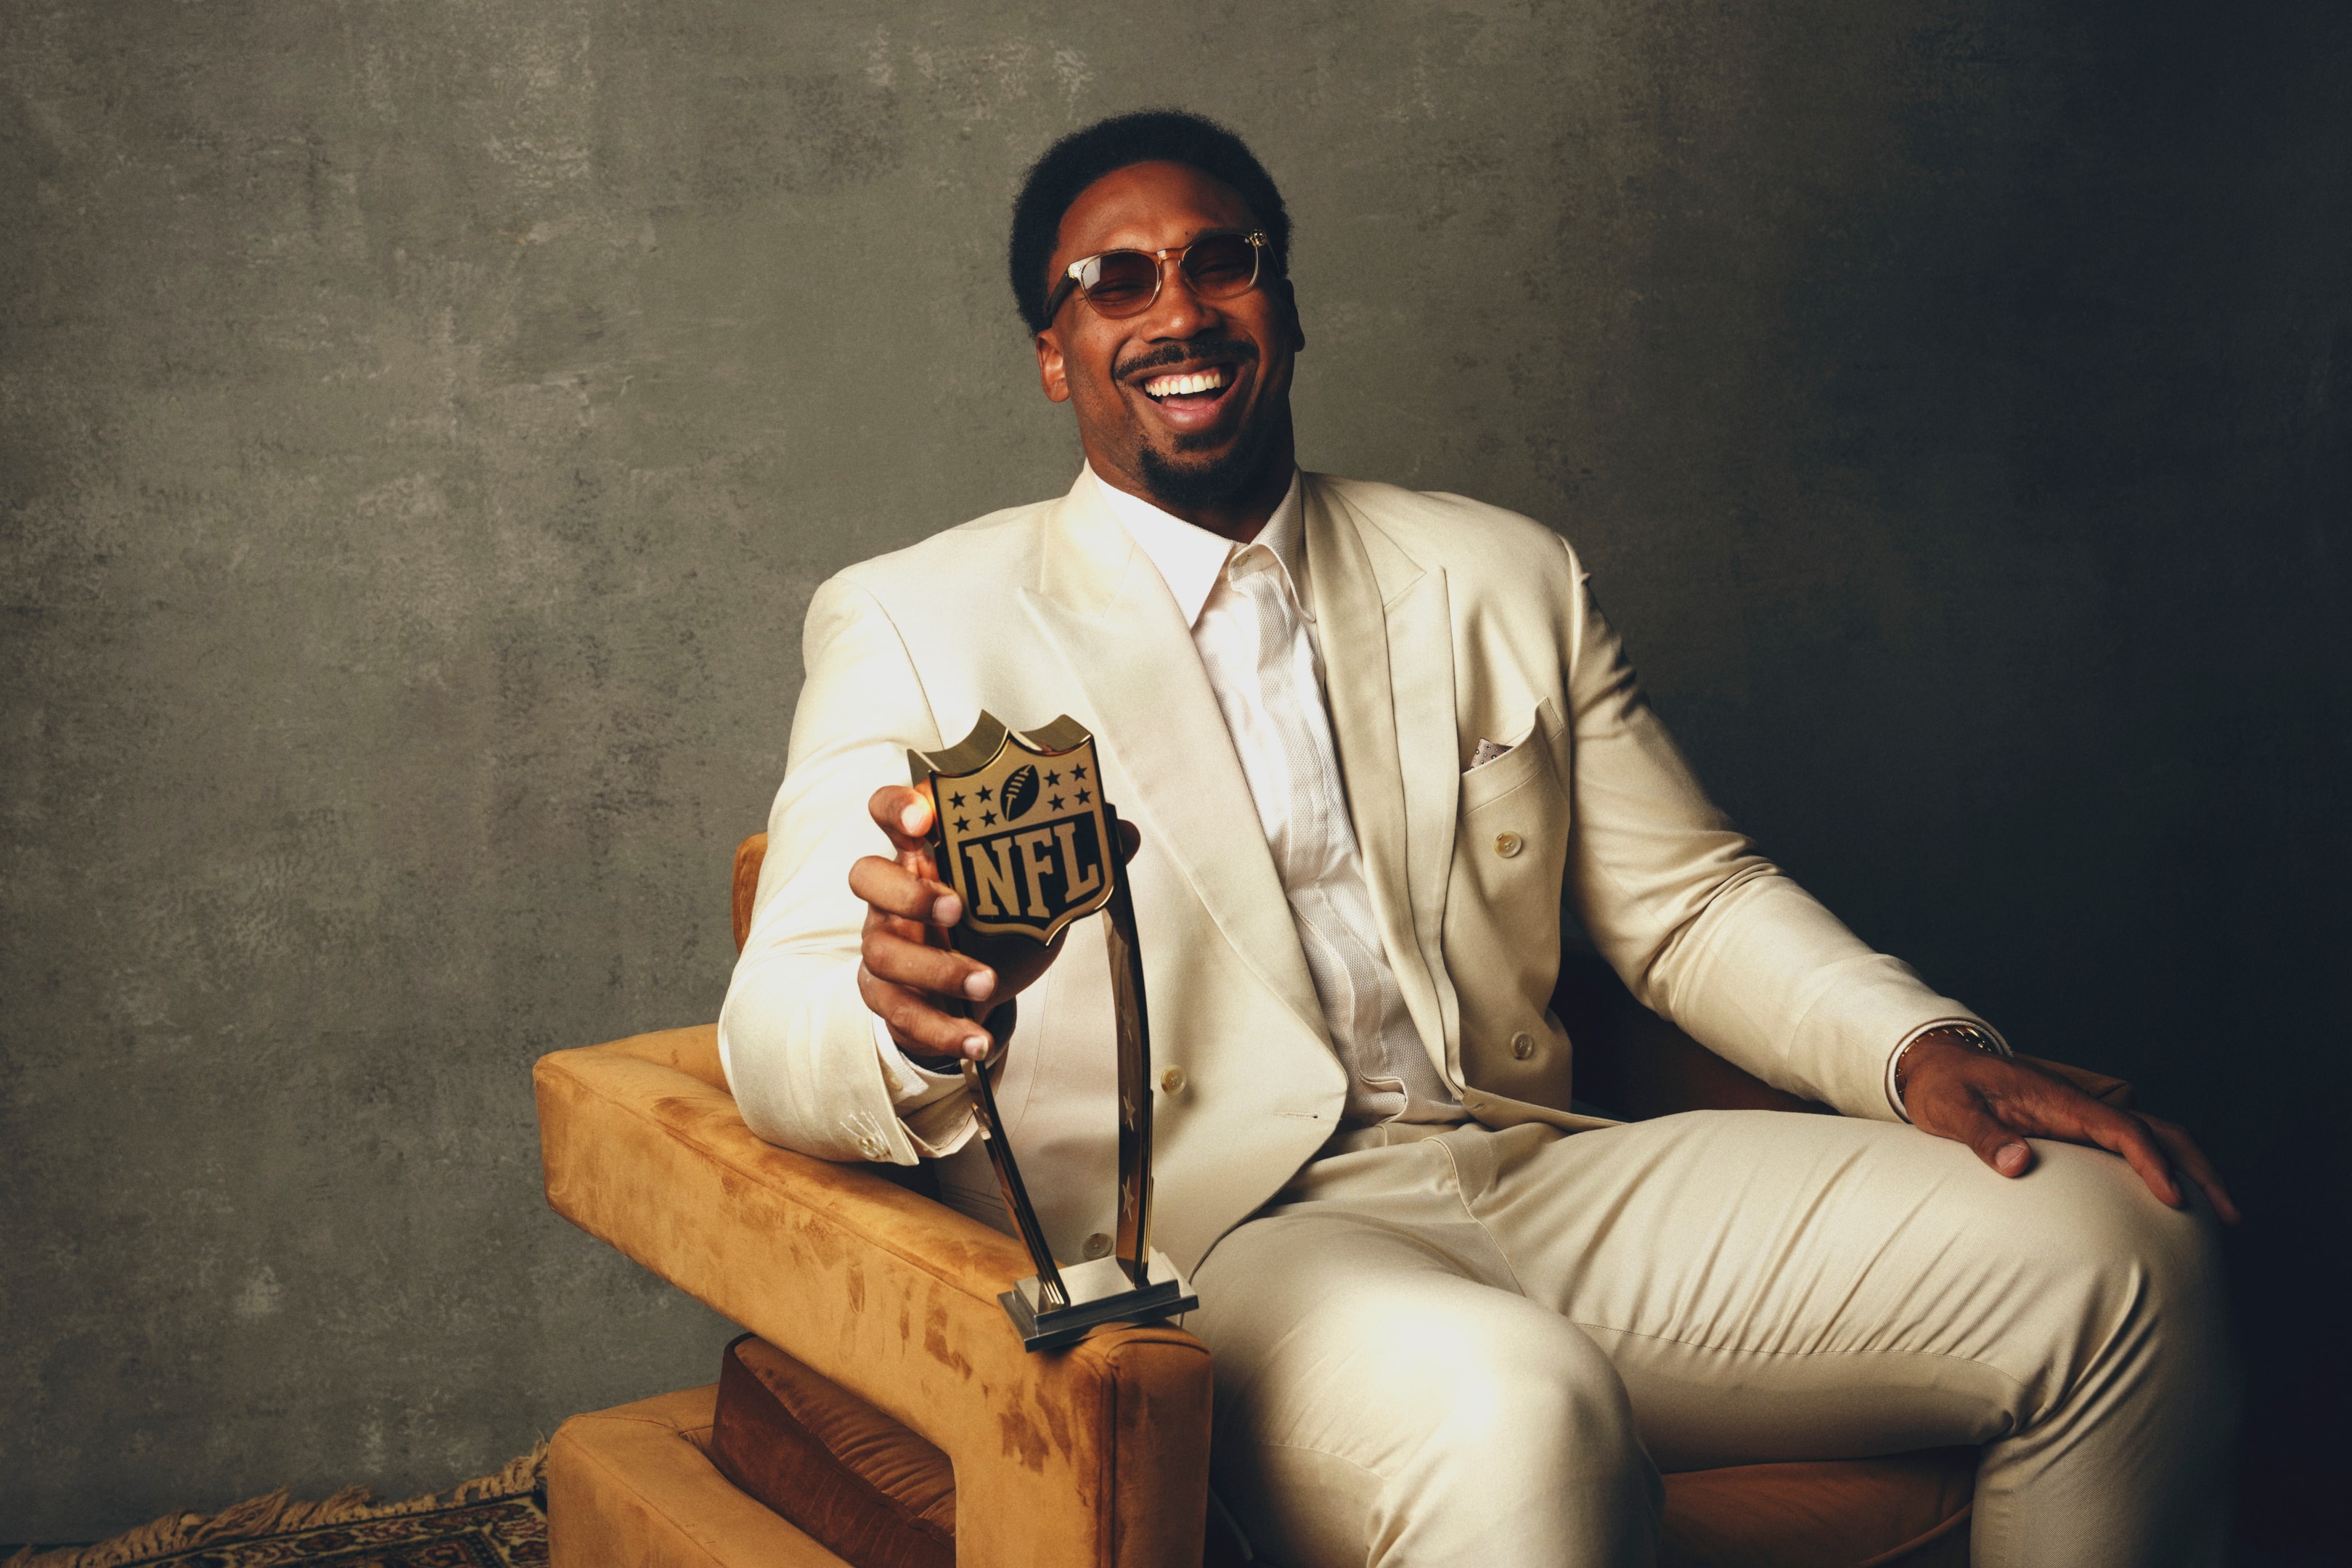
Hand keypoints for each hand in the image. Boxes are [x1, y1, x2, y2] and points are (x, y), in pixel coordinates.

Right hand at [849, 784, 1138, 1065]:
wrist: (975, 992)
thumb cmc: (993, 926)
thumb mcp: (1032, 889)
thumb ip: (1073, 857)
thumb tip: (1120, 831)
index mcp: (924, 854)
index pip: (891, 812)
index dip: (899, 807)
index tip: (925, 816)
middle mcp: (893, 896)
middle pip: (867, 877)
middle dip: (909, 892)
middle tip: (957, 907)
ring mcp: (885, 945)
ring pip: (883, 952)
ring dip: (936, 968)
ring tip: (986, 981)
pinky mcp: (887, 996)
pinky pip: (902, 1013)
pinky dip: (941, 1029)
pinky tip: (976, 1039)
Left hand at [1900, 1031, 2238, 1222]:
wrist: (1937, 1063)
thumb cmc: (1945, 1087)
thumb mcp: (1953, 1112)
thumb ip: (1984, 1137)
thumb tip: (2021, 1164)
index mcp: (2059, 1100)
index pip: (2122, 1128)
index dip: (2152, 1162)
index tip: (2175, 1198)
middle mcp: (2081, 1105)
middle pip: (2159, 1130)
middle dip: (2199, 1169)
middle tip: (2231, 1216)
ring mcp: (2083, 1115)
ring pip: (2155, 1136)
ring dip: (2191, 1168)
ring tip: (2220, 1215)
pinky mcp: (2078, 1126)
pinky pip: (2133, 1144)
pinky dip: (2164, 1166)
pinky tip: (2176, 1199)